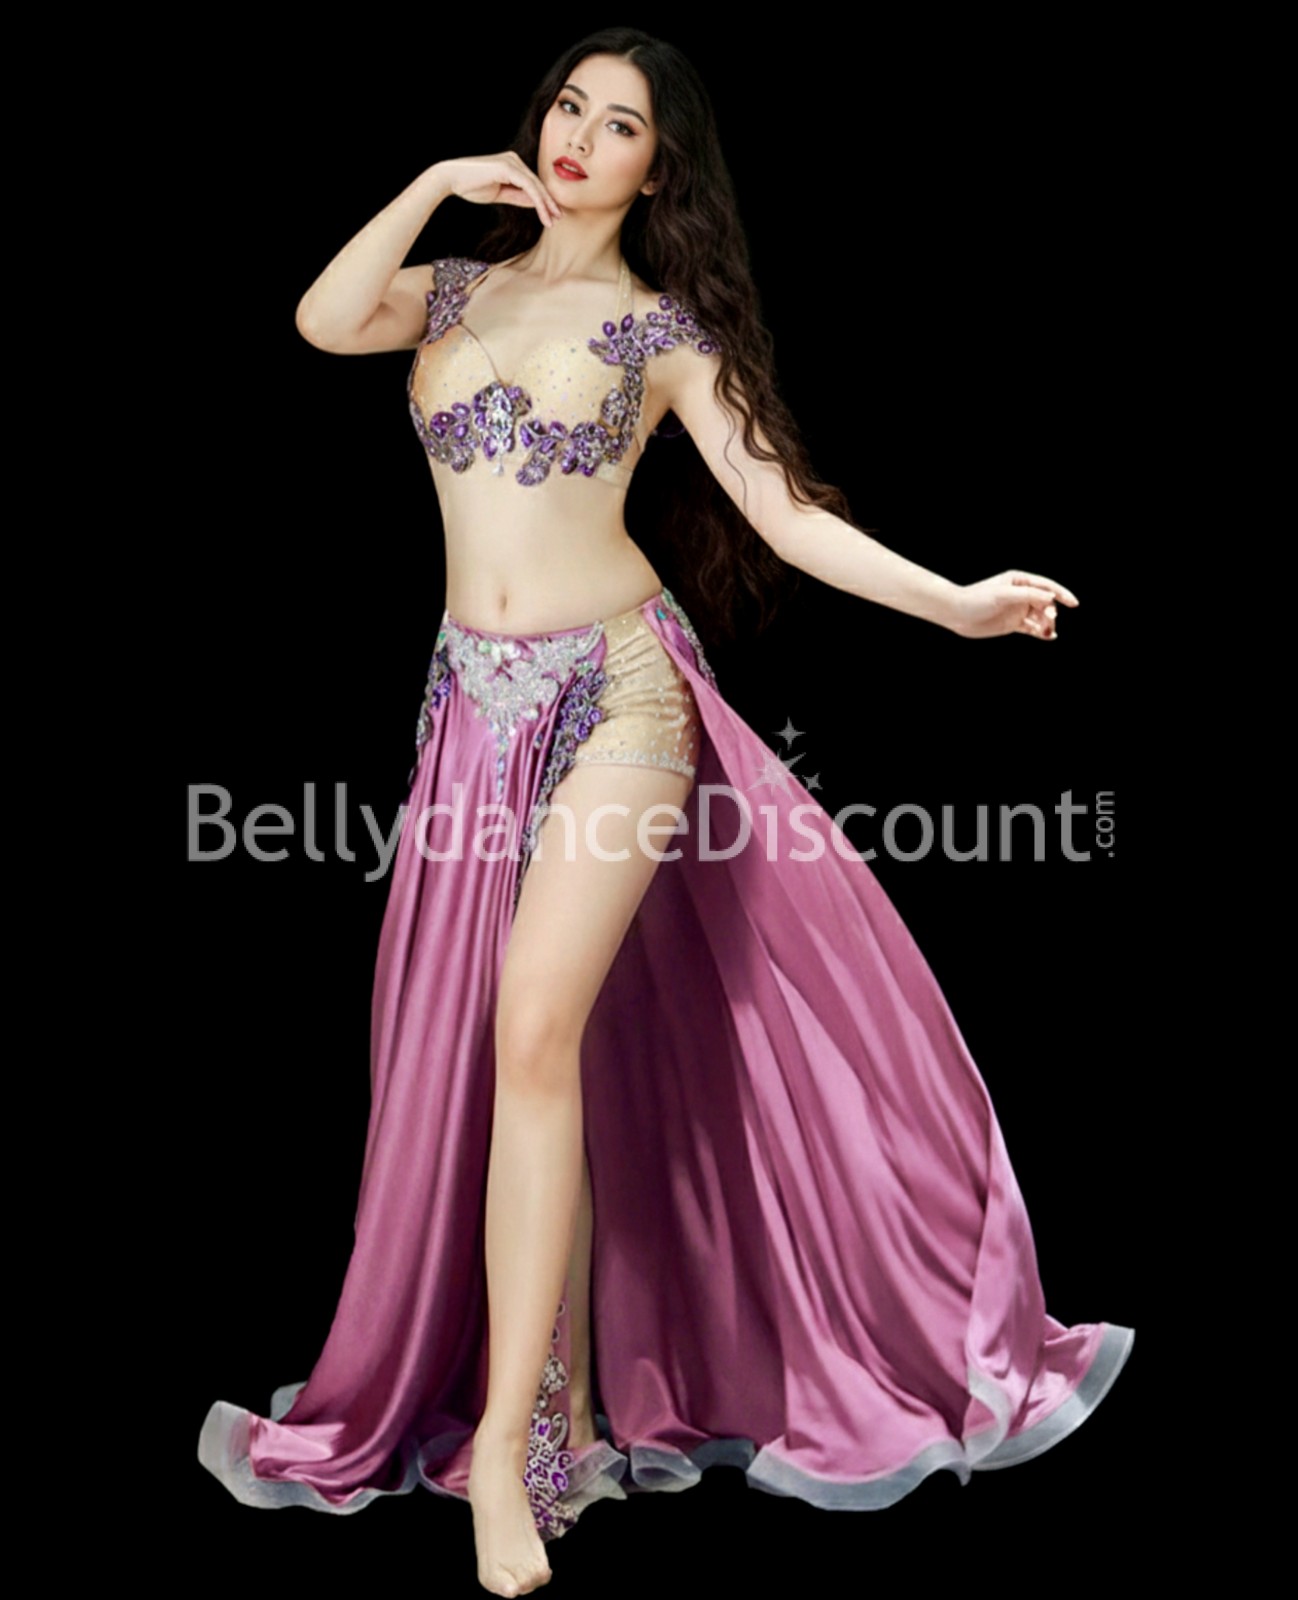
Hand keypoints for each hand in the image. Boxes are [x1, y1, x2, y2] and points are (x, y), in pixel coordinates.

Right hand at [433, 154, 562, 228]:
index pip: (532, 184)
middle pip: (537, 184)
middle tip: (558, 218)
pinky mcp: (508, 167)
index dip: (544, 200)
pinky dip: (537, 201)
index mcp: (512, 165)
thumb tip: (535, 203)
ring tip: (552, 220)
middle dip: (549, 203)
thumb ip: (517, 197)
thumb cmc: (471, 186)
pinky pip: (528, 186)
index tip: (553, 215)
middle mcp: (514, 160)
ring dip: (545, 204)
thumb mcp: (499, 194)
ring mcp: (512, 161)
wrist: (451, 178)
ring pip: (535, 186)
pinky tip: (543, 213)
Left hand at [947, 570, 1078, 640]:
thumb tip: (1051, 597)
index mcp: (1020, 581)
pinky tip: (1049, 636)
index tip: (1074, 603)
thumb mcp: (1003, 595)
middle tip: (1049, 619)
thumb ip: (1027, 595)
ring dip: (1047, 624)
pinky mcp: (1014, 624)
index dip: (1062, 594)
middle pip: (1046, 603)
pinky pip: (1033, 628)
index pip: (1046, 586)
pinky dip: (1042, 632)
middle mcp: (1021, 594)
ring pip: (1041, 617)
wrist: (956, 614)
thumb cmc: (977, 599)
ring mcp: (1018, 609)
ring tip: (1047, 631)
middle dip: (1051, 611)